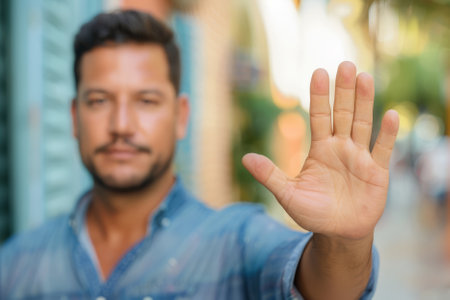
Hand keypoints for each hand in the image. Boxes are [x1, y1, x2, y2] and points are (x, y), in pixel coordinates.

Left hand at [243, 61, 398, 239]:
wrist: (339, 232)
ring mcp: (360, 157)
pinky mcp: (377, 171)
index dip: (319, 96)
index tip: (318, 72)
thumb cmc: (313, 212)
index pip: (319, 117)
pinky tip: (391, 114)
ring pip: (362, 124)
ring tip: (365, 77)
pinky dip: (387, 133)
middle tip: (345, 64)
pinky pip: (383, 149)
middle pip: (342, 114)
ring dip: (364, 102)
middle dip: (344, 90)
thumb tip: (244, 158)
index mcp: (320, 149)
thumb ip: (270, 175)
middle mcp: (340, 147)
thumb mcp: (288, 194)